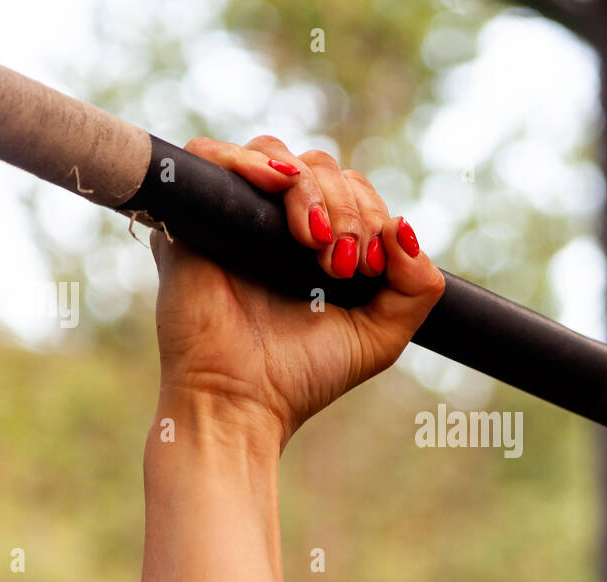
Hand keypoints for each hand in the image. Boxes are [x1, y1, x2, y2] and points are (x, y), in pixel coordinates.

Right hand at [150, 136, 445, 449]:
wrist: (244, 402)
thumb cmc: (304, 375)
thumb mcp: (382, 335)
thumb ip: (417, 286)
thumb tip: (406, 227)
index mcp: (315, 244)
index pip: (350, 188)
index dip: (369, 213)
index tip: (366, 267)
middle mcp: (272, 225)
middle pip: (319, 167)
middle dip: (346, 207)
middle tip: (340, 263)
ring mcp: (231, 218)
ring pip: (276, 155)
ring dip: (310, 189)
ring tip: (314, 241)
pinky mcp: (189, 219)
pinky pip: (209, 155)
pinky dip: (247, 160)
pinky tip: (276, 186)